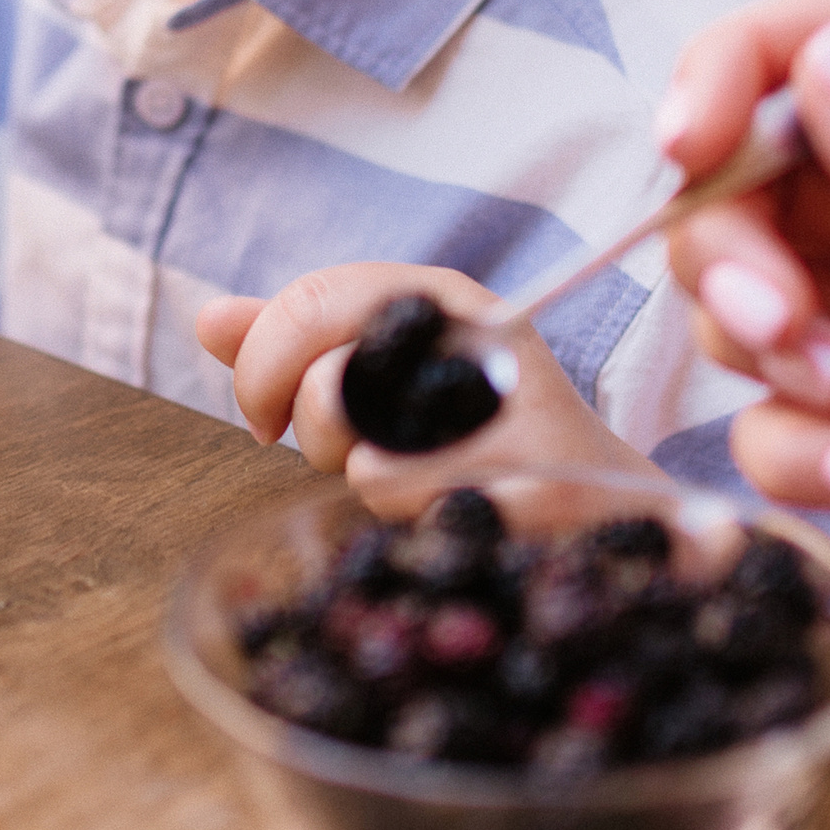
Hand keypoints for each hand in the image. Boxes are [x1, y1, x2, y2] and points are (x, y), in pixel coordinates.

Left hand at [198, 262, 660, 506]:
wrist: (621, 517)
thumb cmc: (488, 444)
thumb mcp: (394, 381)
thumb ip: (301, 347)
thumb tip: (208, 318)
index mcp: (443, 299)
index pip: (311, 300)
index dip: (261, 363)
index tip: (266, 417)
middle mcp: (488, 336)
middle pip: (326, 376)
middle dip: (311, 431)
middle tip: (336, 452)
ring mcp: (524, 416)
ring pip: (361, 466)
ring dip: (370, 492)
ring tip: (426, 486)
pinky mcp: (549, 492)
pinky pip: (418, 522)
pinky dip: (414, 530)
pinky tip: (458, 521)